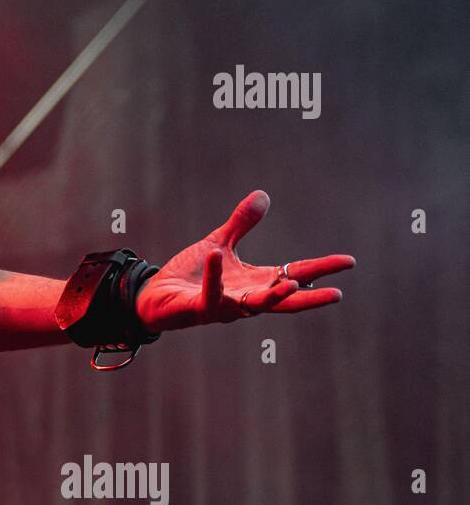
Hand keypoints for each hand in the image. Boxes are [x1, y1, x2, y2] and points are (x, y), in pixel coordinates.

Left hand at [135, 190, 354, 332]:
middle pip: (284, 298)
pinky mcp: (200, 308)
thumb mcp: (218, 244)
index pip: (294, 274)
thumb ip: (241, 224)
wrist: (156, 295)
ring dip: (274, 296)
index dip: (320, 269)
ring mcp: (224, 306)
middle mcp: (245, 298)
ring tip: (293, 283)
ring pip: (254, 305)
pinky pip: (210, 293)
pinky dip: (213, 275)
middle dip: (310, 297)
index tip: (348, 262)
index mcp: (254, 282)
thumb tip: (263, 196)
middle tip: (338, 294)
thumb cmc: (189, 276)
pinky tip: (215, 255)